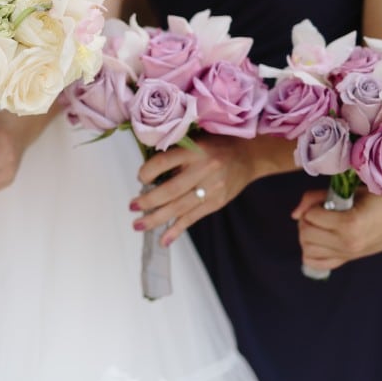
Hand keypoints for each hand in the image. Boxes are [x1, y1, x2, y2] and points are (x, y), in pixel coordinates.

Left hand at [130, 134, 257, 246]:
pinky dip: (177, 229)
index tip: (140, 178)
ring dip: (156, 218)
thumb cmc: (215, 146)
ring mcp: (212, 188)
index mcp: (194, 151)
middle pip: (171, 189)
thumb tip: (147, 172)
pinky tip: (164, 239)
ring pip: (180, 207)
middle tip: (132, 207)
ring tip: (138, 225)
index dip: (148, 172)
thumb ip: (175, 153)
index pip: (164, 162)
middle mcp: (204, 169)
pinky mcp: (217, 202)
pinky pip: (193, 218)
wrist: (249, 155)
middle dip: (148, 201)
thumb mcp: (195, 141)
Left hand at [292, 189, 381, 272]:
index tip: (323, 202)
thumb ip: (316, 198)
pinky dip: (311, 252)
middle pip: (305, 233)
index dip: (312, 206)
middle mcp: (348, 243)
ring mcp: (348, 254)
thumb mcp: (349, 192)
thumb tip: (294, 214)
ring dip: (307, 234)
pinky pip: (316, 263)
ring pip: (307, 249)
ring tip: (320, 225)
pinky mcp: (349, 259)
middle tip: (320, 212)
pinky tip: (319, 241)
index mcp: (349, 224)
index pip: (310, 216)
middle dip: (307, 220)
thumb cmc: (378, 198)